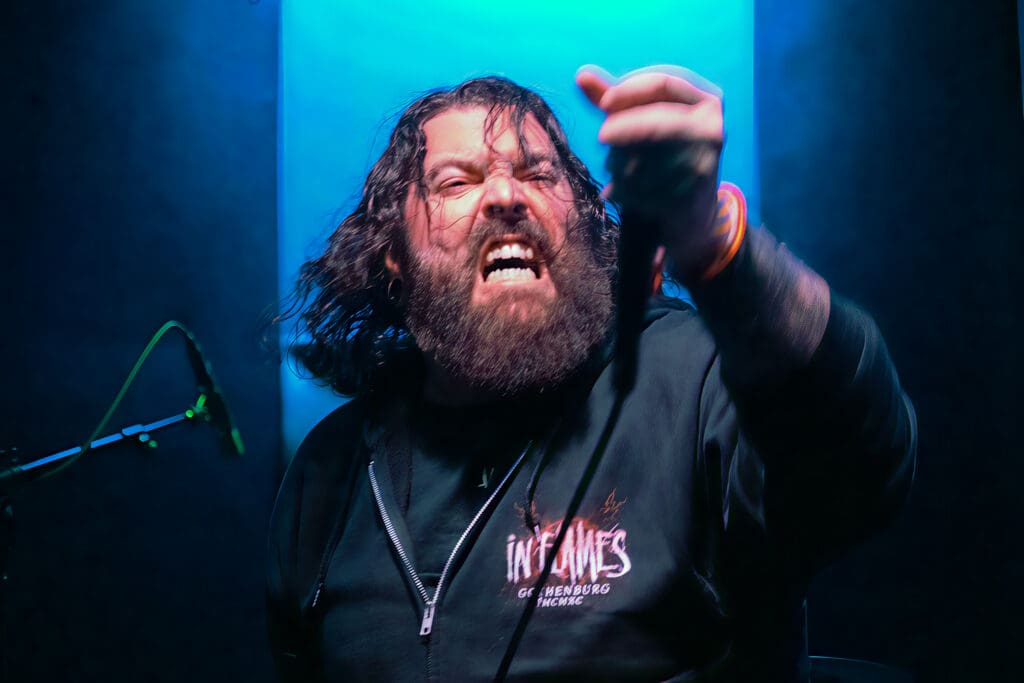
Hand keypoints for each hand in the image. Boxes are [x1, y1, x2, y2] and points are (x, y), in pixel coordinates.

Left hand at [576, 64, 728, 281]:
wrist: (692, 211)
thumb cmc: (663, 154)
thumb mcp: (644, 120)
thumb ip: (615, 99)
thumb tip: (581, 75)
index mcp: (705, 101)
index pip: (663, 82)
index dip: (629, 89)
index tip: (604, 102)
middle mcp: (711, 128)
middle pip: (656, 119)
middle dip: (623, 127)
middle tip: (602, 137)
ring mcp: (706, 162)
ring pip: (649, 155)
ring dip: (620, 163)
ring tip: (613, 169)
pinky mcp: (693, 193)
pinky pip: (647, 187)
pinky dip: (625, 190)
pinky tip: (618, 192)